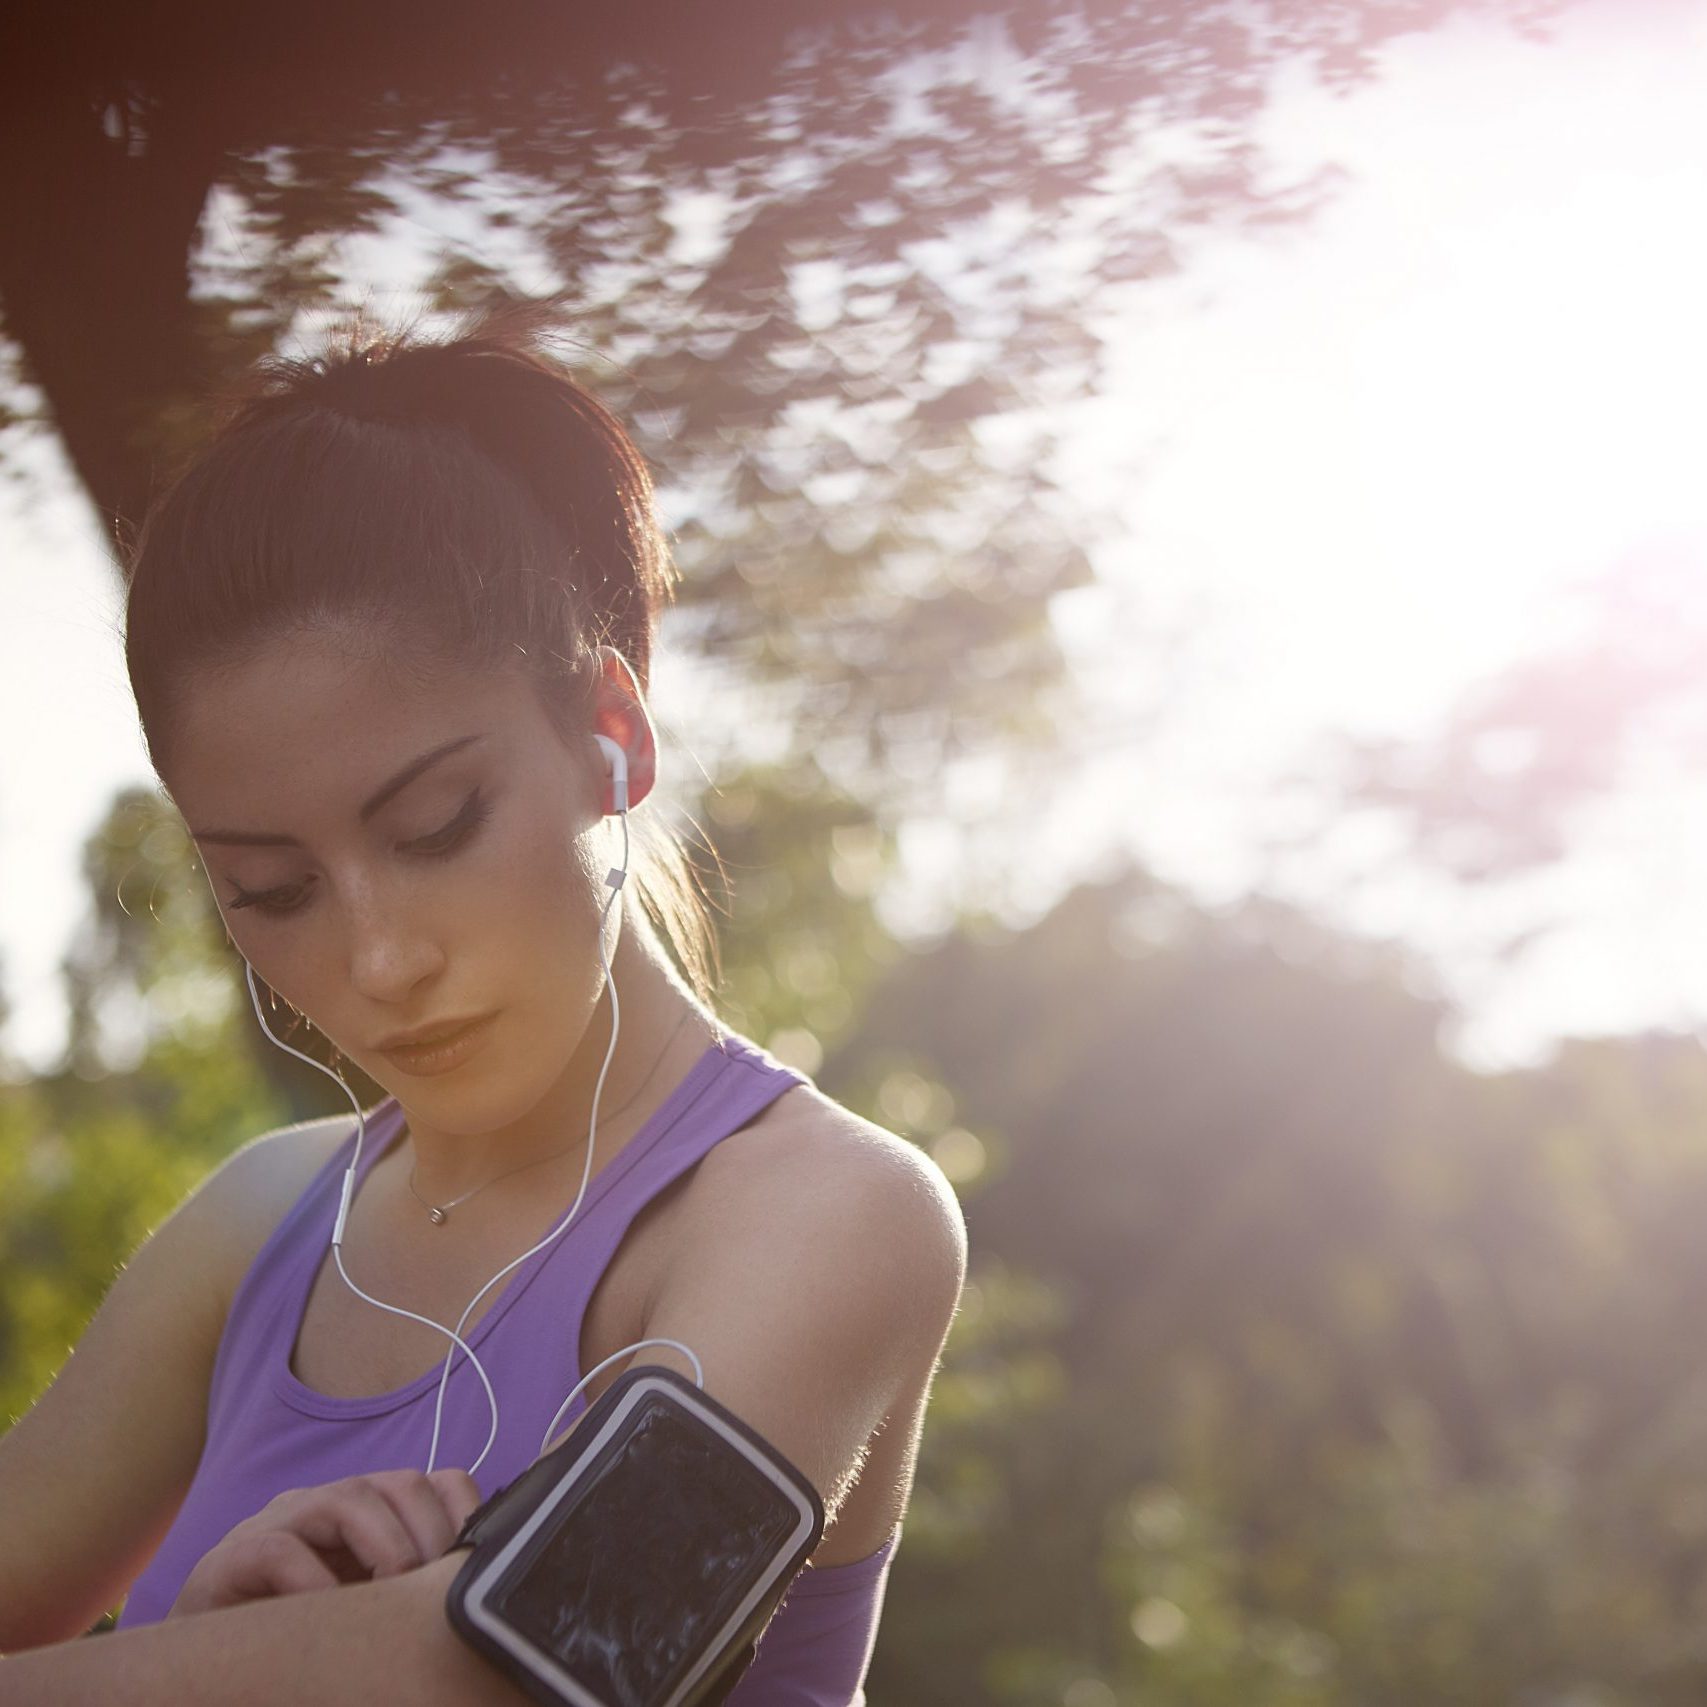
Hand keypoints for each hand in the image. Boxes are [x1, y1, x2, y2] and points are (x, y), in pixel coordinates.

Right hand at [168, 1468, 481, 1617]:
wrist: (202, 1666)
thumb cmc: (296, 1633)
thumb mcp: (366, 1605)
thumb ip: (408, 1588)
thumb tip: (473, 1599)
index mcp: (367, 1511)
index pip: (434, 1482)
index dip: (463, 1513)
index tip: (479, 1565)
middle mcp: (327, 1503)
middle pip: (400, 1483)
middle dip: (431, 1534)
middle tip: (436, 1593)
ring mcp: (278, 1522)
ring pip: (346, 1499)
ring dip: (385, 1547)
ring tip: (394, 1597)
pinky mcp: (231, 1558)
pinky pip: (280, 1552)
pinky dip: (314, 1580)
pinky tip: (332, 1614)